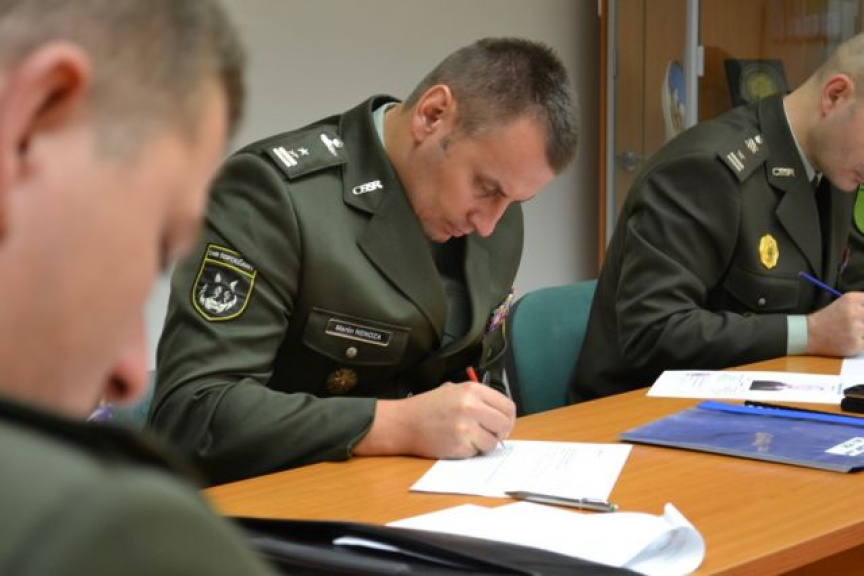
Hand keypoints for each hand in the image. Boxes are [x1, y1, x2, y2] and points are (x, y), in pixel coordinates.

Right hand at [353, 382, 515, 458]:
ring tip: (467, 437)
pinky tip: (455, 442)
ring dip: (484, 443)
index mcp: (472, 390)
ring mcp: (465, 428)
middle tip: (489, 433)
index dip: (507, 418)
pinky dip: (469, 451)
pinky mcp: (459, 446)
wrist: (404, 423)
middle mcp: (471, 407)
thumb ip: (479, 399)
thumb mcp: (454, 390)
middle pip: (504, 425)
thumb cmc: (429, 407)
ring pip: (493, 442)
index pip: (507, 406)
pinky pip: (476, 453)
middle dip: (499, 432)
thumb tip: (503, 416)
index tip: (502, 423)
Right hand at [806, 292, 863, 355]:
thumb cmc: (829, 317)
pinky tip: (849, 340)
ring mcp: (855, 329)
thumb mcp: (846, 302)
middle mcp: (855, 312)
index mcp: (852, 299)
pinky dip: (860, 342)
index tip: (862, 317)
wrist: (808, 334)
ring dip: (863, 332)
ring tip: (852, 332)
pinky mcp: (855, 344)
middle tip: (857, 325)